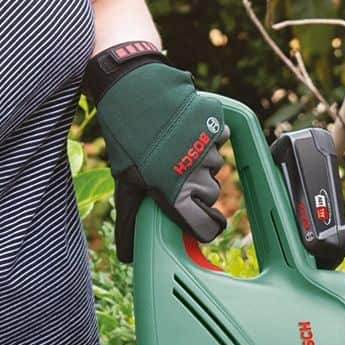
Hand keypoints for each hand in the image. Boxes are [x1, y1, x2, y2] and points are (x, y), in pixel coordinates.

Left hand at [88, 52, 231, 243]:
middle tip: (172, 175)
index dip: (205, 229)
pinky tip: (186, 132)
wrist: (136, 88)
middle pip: (212, 197)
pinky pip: (220, 143)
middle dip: (197, 191)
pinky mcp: (217, 126)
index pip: (207, 228)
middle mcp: (197, 175)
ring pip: (216, 170)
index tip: (200, 225)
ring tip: (174, 149)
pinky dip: (207, 140)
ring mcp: (210, 150)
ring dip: (200, 164)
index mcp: (175, 192)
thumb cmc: (127, 138)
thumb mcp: (124, 181)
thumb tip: (128, 255)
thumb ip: (131, 220)